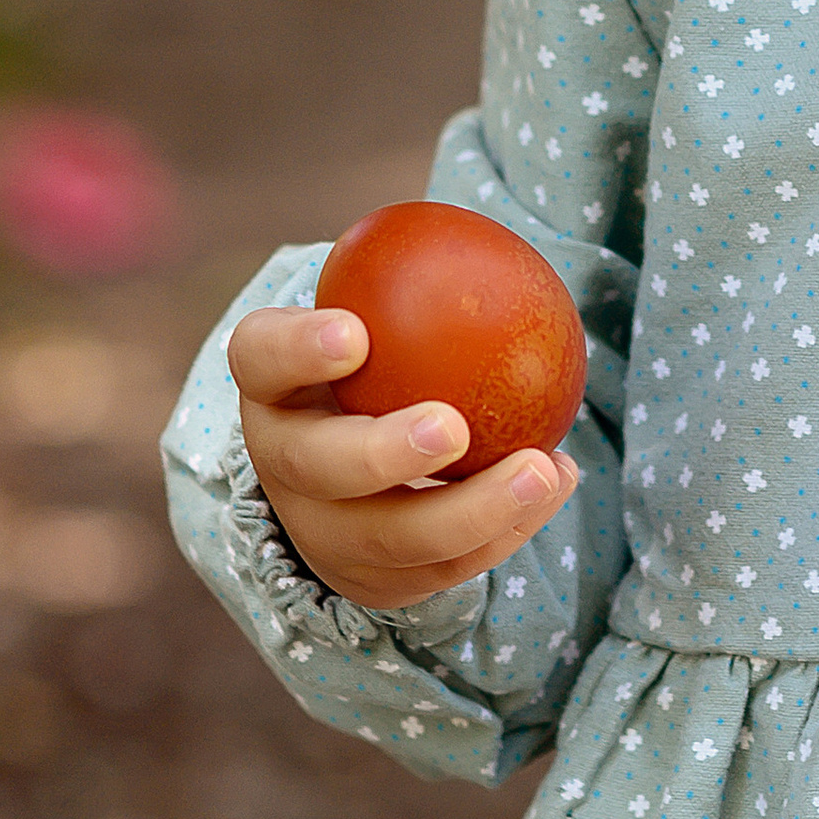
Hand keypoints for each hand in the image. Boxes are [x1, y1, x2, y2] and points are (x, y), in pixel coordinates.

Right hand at [229, 301, 579, 609]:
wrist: (367, 450)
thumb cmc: (392, 353)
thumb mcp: (388, 307)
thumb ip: (418, 279)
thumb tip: (497, 240)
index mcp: (273, 382)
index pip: (261, 356)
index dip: (295, 348)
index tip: (354, 332)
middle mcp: (281, 460)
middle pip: (315, 466)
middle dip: (380, 453)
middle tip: (451, 426)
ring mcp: (319, 530)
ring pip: (386, 537)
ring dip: (471, 509)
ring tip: (541, 470)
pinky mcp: (371, 578)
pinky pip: (440, 569)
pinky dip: (504, 530)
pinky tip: (557, 482)